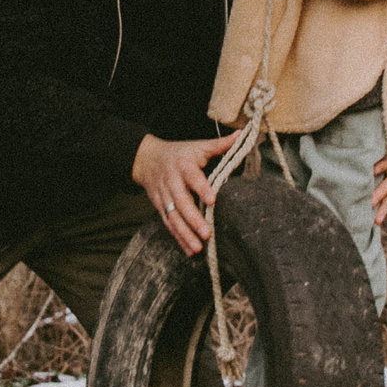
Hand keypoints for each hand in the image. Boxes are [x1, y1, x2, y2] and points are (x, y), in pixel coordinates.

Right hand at [134, 131, 238, 253]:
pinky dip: (178, 239)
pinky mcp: (160, 208)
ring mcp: (165, 197)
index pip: (193, 178)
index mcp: (184, 166)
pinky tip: (190, 251)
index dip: (201, 188)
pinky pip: (169, 225)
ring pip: (174, 218)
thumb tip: (241, 135)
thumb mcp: (197, 146)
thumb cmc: (178, 153)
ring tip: (198, 248)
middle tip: (207, 233)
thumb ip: (219, 145)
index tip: (211, 199)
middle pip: (182, 203)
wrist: (146, 159)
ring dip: (185, 234)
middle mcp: (172, 183)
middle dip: (193, 219)